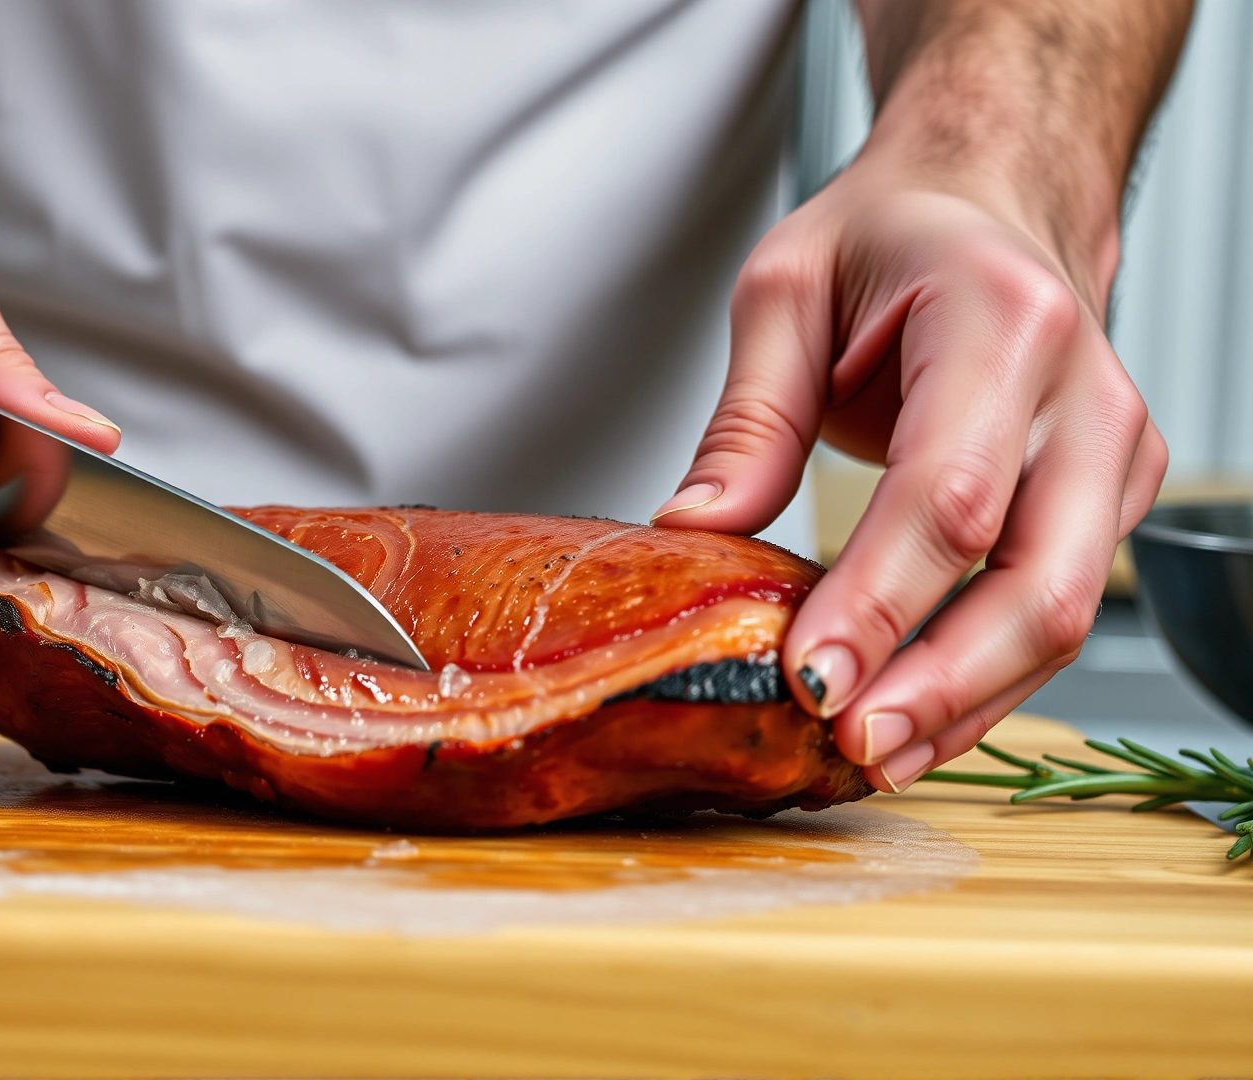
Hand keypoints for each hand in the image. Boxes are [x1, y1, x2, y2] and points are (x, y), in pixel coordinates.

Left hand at [652, 155, 1165, 792]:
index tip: (810, 677)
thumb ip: (748, 416)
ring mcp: (1113, 451)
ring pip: (1063, 611)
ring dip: (969, 701)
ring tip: (872, 756)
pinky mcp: (1110, 496)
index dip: (881, 601)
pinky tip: (917, 716)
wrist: (992, 200)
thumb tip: (693, 531)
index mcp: (1003, 321)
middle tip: (847, 746)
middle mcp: (1083, 392)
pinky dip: (989, 675)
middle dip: (941, 682)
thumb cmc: (891, 237)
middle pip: (1037, 577)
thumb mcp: (784, 287)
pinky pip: (1057, 605)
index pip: (948, 493)